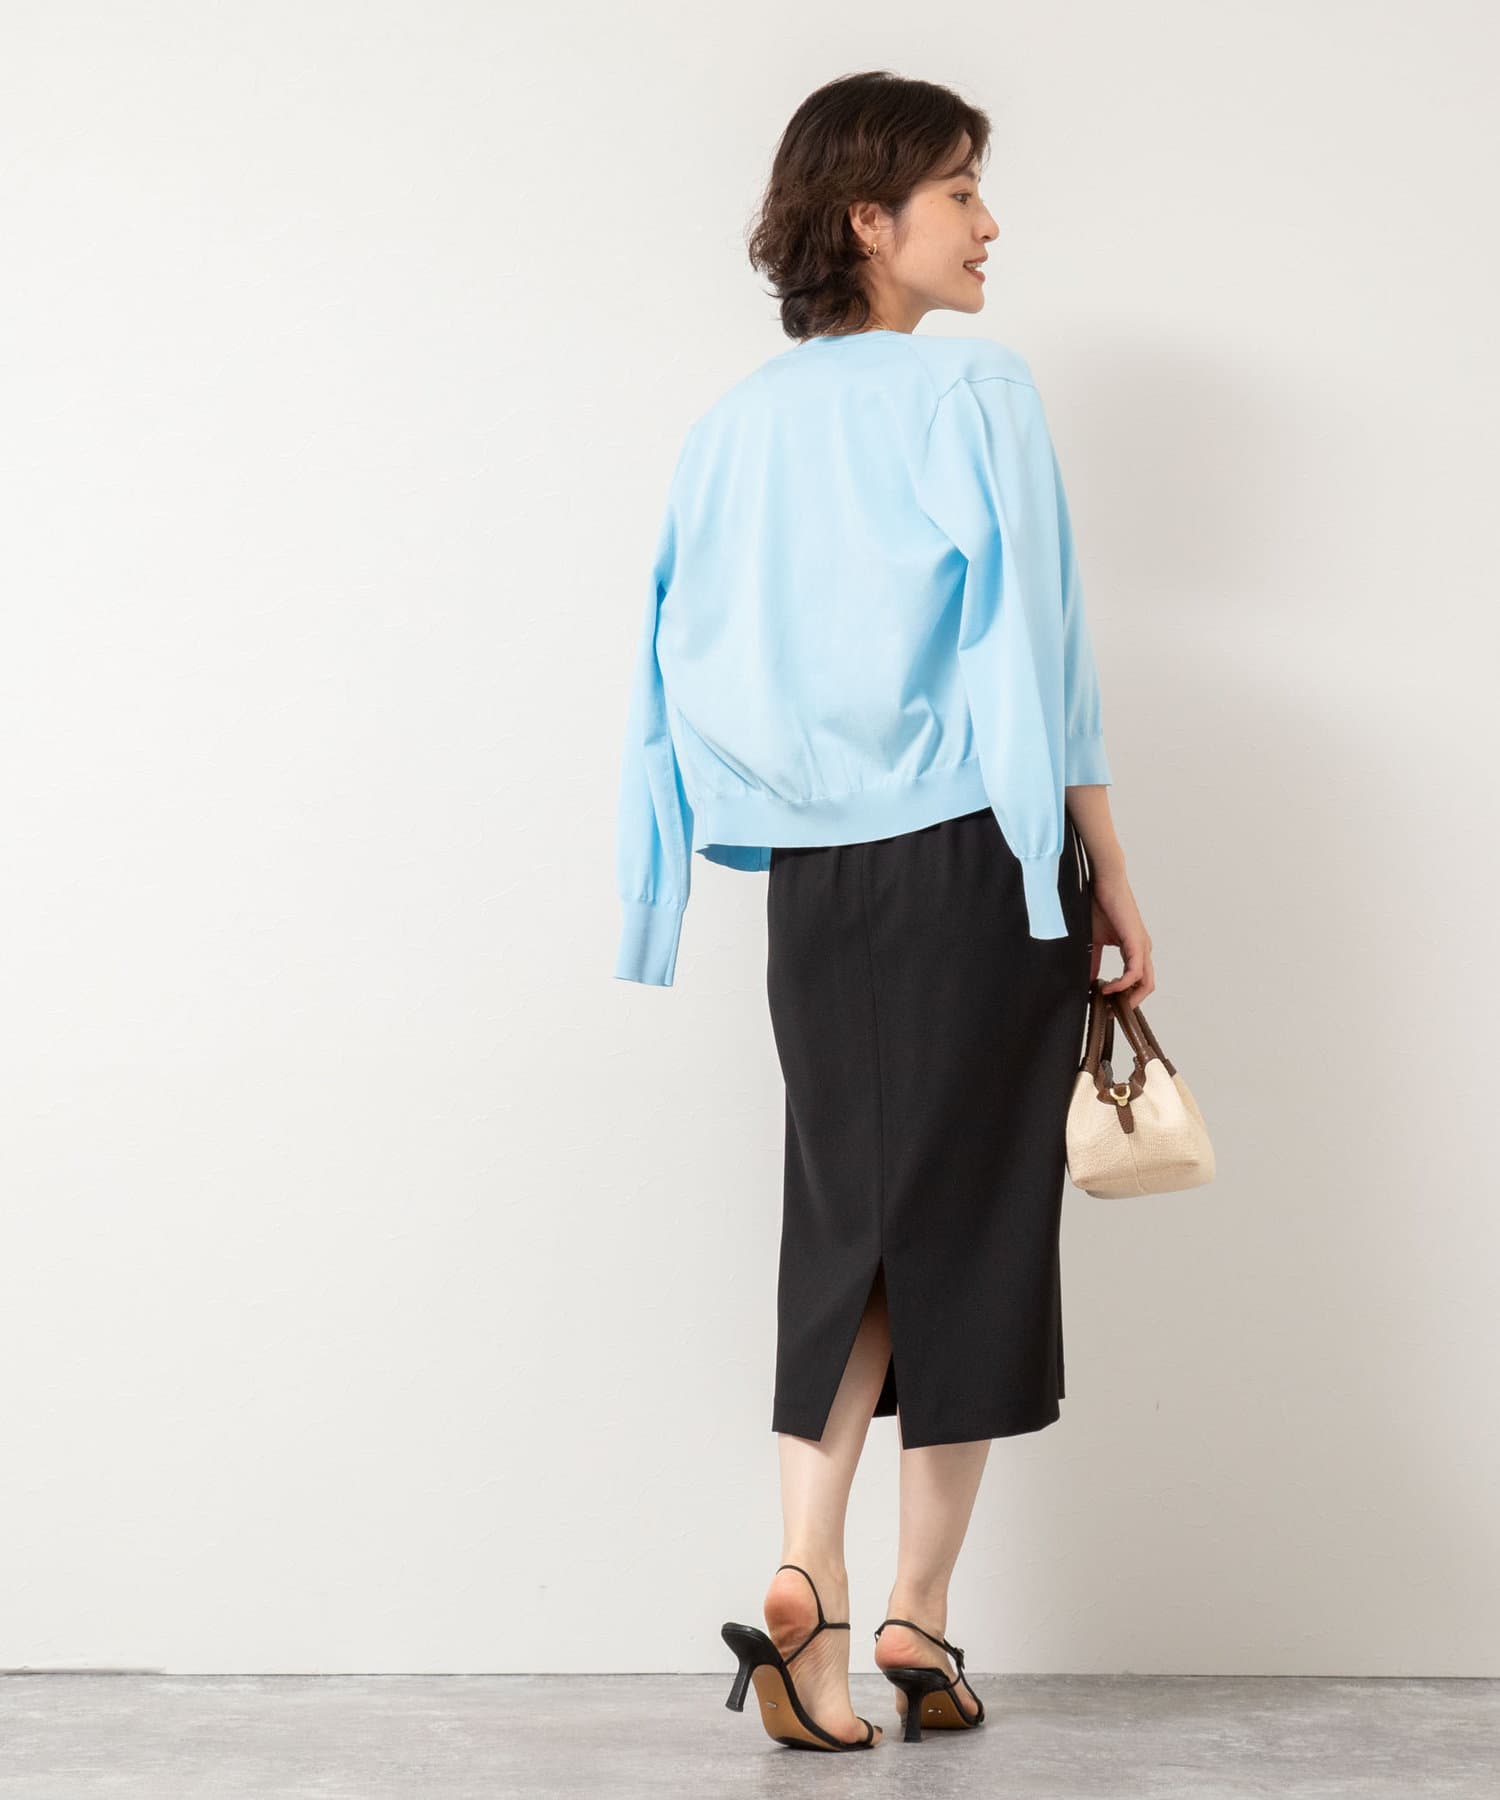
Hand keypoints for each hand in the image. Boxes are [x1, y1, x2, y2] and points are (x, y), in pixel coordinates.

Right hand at [1089, 865, 1154, 1002]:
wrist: (1104, 883)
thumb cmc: (1099, 905)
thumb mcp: (1094, 941)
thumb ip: (1093, 961)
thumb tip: (1087, 982)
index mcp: (1134, 948)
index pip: (1137, 980)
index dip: (1124, 995)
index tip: (1106, 1004)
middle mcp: (1142, 949)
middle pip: (1146, 986)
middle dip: (1129, 1002)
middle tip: (1109, 1011)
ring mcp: (1142, 946)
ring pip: (1145, 982)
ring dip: (1127, 996)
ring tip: (1107, 1000)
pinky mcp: (1136, 942)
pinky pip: (1135, 972)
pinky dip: (1122, 983)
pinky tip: (1106, 986)